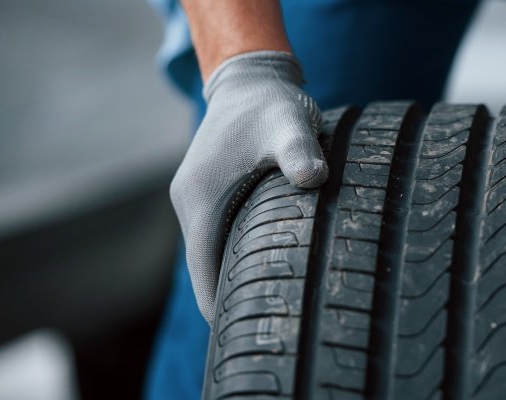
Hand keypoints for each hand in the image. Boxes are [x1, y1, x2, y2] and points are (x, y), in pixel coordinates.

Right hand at [170, 51, 326, 321]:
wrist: (251, 80)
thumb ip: (299, 151)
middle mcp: (191, 202)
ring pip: (210, 254)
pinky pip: (219, 237)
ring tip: (268, 305)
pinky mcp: (211, 193)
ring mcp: (199, 198)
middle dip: (229, 298)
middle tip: (266, 325)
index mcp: (200, 198)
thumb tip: (314, 179)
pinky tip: (266, 268)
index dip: (220, 305)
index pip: (202, 270)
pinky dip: (235, 256)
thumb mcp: (288, 124)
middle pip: (204, 269)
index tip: (243, 331)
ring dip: (232, 278)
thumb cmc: (269, 105)